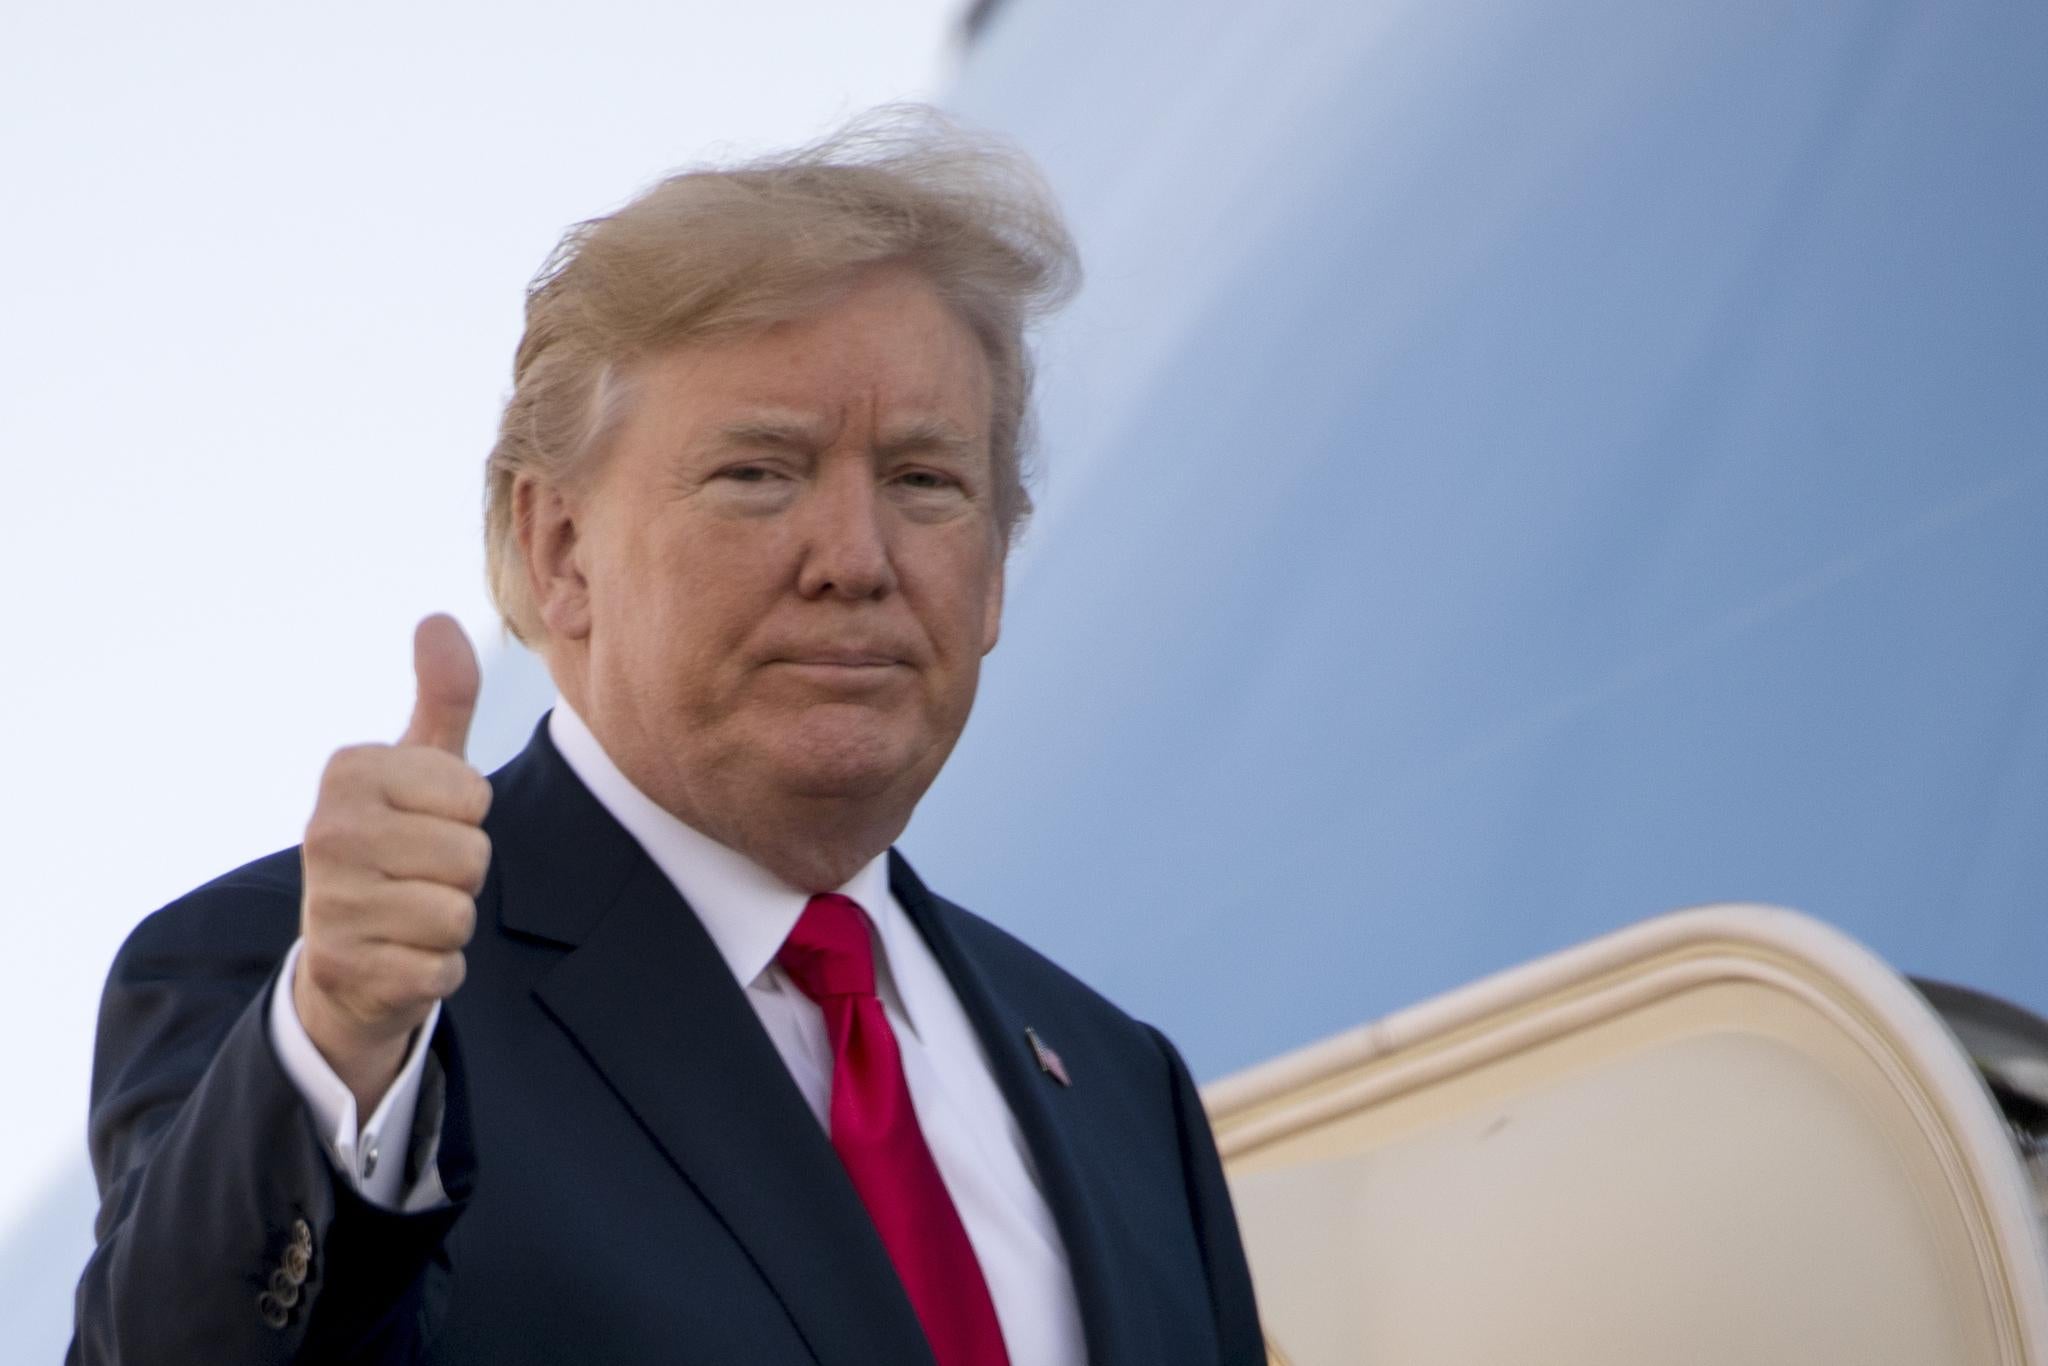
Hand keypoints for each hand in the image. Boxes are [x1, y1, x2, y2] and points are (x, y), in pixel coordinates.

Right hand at [294, 613, 492, 1118]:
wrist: (344, 960)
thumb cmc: (397, 844)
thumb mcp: (422, 768)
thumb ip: (443, 697)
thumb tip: (440, 619)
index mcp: (348, 772)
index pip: (473, 795)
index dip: (466, 818)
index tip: (423, 825)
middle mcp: (326, 831)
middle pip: (470, 854)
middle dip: (462, 874)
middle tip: (417, 877)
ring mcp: (329, 903)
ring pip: (458, 911)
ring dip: (449, 923)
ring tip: (407, 915)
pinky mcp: (345, 969)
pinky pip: (442, 967)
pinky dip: (437, 970)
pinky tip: (399, 959)